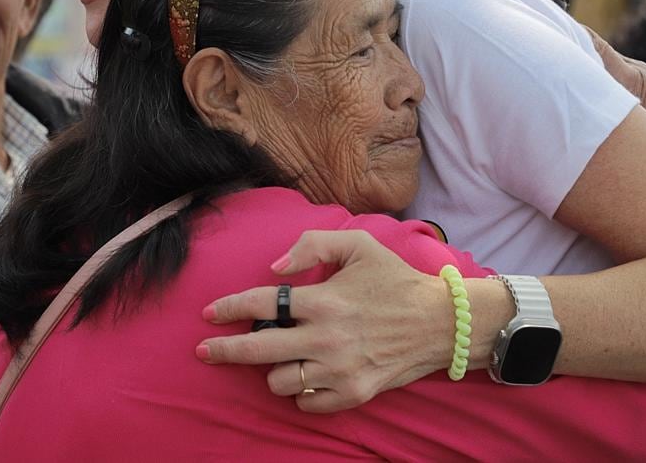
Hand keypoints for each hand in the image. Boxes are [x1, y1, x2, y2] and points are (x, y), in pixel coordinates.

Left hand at [195, 230, 453, 412]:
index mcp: (324, 298)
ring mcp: (339, 369)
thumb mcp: (359, 245)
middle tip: (204, 351)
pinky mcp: (353, 393)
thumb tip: (275, 268)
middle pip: (256, 350)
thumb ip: (313, 244)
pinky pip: (307, 402)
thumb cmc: (396, 280)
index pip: (261, 304)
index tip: (209, 313)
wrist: (440, 322)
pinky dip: (301, 391)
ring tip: (280, 356)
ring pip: (279, 381)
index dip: (228, 308)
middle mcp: (326, 336)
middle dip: (223, 351)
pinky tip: (307, 374)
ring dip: (272, 369)